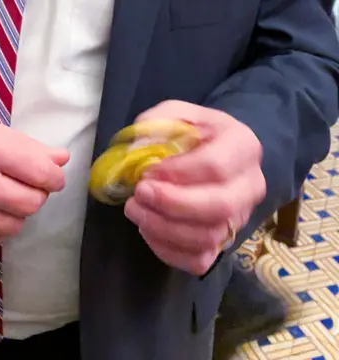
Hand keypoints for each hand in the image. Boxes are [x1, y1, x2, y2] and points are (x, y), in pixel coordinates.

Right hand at [0, 104, 69, 245]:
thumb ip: (27, 146)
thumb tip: (62, 160)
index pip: (43, 175)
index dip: (54, 177)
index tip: (49, 176)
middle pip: (33, 203)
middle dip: (37, 194)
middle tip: (25, 184)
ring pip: (16, 225)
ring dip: (17, 212)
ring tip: (4, 197)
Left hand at [124, 100, 265, 274]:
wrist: (220, 155)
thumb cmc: (196, 135)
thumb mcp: (179, 114)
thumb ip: (158, 122)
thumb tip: (137, 145)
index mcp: (244, 147)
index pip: (216, 166)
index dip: (177, 172)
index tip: (147, 171)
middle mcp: (250, 187)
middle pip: (218, 207)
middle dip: (171, 204)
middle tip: (139, 193)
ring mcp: (239, 219)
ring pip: (207, 238)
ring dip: (163, 228)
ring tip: (135, 210)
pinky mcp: (223, 244)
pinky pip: (198, 260)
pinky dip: (167, 251)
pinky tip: (147, 230)